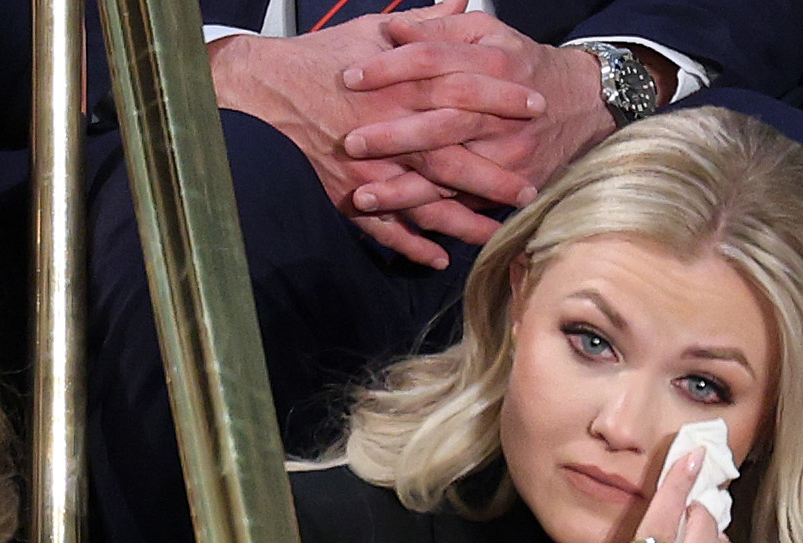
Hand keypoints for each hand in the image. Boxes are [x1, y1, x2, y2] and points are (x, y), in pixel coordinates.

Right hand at [208, 7, 518, 268]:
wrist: (265, 89)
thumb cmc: (321, 58)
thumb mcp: (374, 30)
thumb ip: (424, 24)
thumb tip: (462, 3)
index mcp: (403, 87)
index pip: (466, 94)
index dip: (504, 101)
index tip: (537, 108)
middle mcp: (392, 132)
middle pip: (455, 158)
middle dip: (495, 176)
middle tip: (530, 188)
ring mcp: (372, 169)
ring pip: (427, 202)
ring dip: (463, 222)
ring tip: (495, 233)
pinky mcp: (348, 194)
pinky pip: (385, 227)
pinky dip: (411, 245)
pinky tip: (438, 258)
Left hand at [341, 13, 612, 213]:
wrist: (583, 106)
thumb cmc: (523, 65)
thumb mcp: (489, 34)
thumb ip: (442, 29)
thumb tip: (395, 29)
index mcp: (493, 61)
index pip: (434, 61)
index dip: (390, 68)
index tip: (349, 77)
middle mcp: (502, 110)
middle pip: (442, 121)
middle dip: (395, 136)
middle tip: (352, 144)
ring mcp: (509, 152)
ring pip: (453, 173)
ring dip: (406, 190)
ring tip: (363, 198)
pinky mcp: (514, 185)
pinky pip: (469, 206)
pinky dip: (434, 218)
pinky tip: (399, 224)